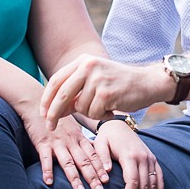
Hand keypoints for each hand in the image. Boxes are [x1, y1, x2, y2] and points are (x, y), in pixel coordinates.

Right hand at [22, 111, 109, 188]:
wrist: (37, 103)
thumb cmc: (56, 118)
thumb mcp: (73, 127)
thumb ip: (82, 140)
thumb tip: (95, 149)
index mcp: (78, 138)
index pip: (92, 155)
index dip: (100, 167)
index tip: (107, 180)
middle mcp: (70, 141)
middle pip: (83, 161)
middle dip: (92, 177)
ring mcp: (57, 143)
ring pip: (67, 162)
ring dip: (74, 178)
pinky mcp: (42, 143)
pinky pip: (45, 158)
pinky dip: (47, 170)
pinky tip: (50, 182)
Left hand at [41, 54, 163, 128]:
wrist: (147, 83)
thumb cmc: (119, 85)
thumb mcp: (94, 82)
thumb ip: (74, 93)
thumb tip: (52, 111)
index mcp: (83, 61)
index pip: (56, 80)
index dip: (46, 99)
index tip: (42, 113)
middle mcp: (88, 66)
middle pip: (61, 94)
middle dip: (53, 113)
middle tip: (50, 127)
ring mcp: (98, 78)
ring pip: (80, 107)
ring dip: (90, 113)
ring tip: (104, 106)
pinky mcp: (106, 92)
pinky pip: (93, 113)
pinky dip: (101, 115)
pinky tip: (112, 108)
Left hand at [95, 120, 163, 188]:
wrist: (118, 125)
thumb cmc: (107, 138)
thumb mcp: (100, 144)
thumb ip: (102, 158)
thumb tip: (106, 174)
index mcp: (130, 156)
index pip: (133, 181)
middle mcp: (143, 157)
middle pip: (144, 186)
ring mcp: (150, 158)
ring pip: (153, 184)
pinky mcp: (153, 159)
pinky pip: (159, 177)